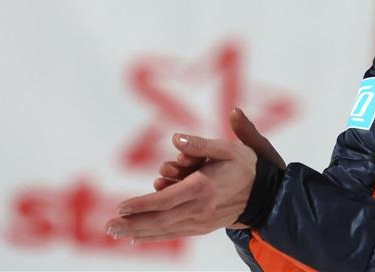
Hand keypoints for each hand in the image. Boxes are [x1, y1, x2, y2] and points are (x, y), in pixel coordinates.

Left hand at [105, 108, 283, 242]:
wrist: (266, 193)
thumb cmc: (245, 165)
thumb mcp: (227, 148)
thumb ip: (199, 144)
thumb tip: (175, 137)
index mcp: (203, 188)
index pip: (165, 200)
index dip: (142, 204)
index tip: (120, 207)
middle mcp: (199, 209)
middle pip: (160, 220)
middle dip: (132, 224)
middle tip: (108, 227)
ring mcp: (200, 221)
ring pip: (164, 229)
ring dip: (138, 232)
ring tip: (115, 232)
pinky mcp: (202, 226)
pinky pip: (173, 233)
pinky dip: (154, 236)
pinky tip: (137, 237)